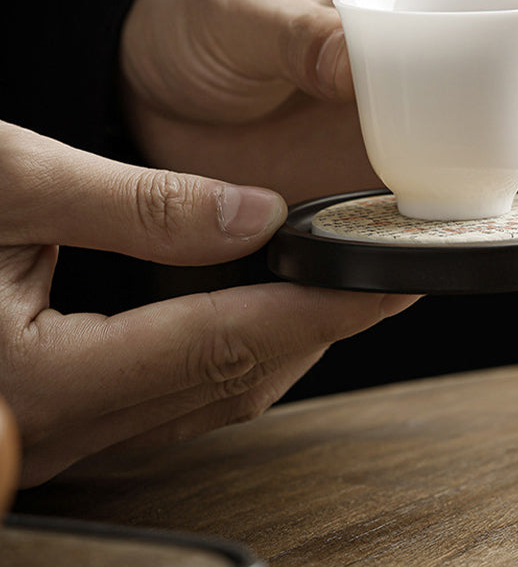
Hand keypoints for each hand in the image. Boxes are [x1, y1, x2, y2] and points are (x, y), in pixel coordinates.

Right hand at [0, 122, 417, 486]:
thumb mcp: (6, 182)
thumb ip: (138, 207)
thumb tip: (254, 216)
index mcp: (38, 380)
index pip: (225, 344)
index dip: (319, 312)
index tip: (385, 280)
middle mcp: (54, 427)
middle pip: (232, 384)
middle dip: (319, 331)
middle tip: (382, 280)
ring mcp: (59, 431)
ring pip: (210, 399)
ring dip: (285, 344)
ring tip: (340, 290)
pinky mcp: (61, 411)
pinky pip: (175, 394)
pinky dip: (234, 351)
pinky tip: (263, 312)